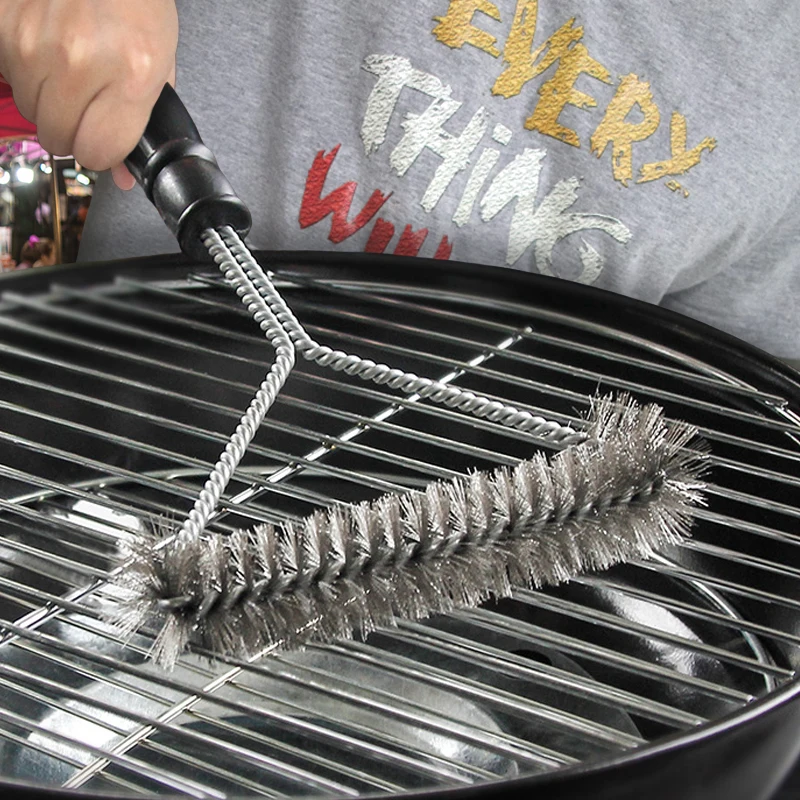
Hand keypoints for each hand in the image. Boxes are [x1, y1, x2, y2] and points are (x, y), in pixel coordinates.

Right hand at [0, 0, 177, 188]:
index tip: (103, 138)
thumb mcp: (160, 64)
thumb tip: (122, 175)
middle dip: (73, 128)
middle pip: (58, 138)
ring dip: (49, 98)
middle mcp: (81, 61)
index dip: (101, 152)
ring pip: (30, 109)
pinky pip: (8, 74)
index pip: (98, 153)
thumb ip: (140, 123)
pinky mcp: (5, 23)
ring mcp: (36, 41)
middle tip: (88, 102)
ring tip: (71, 66)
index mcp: (131, 76)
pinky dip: (26, 68)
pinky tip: (49, 46)